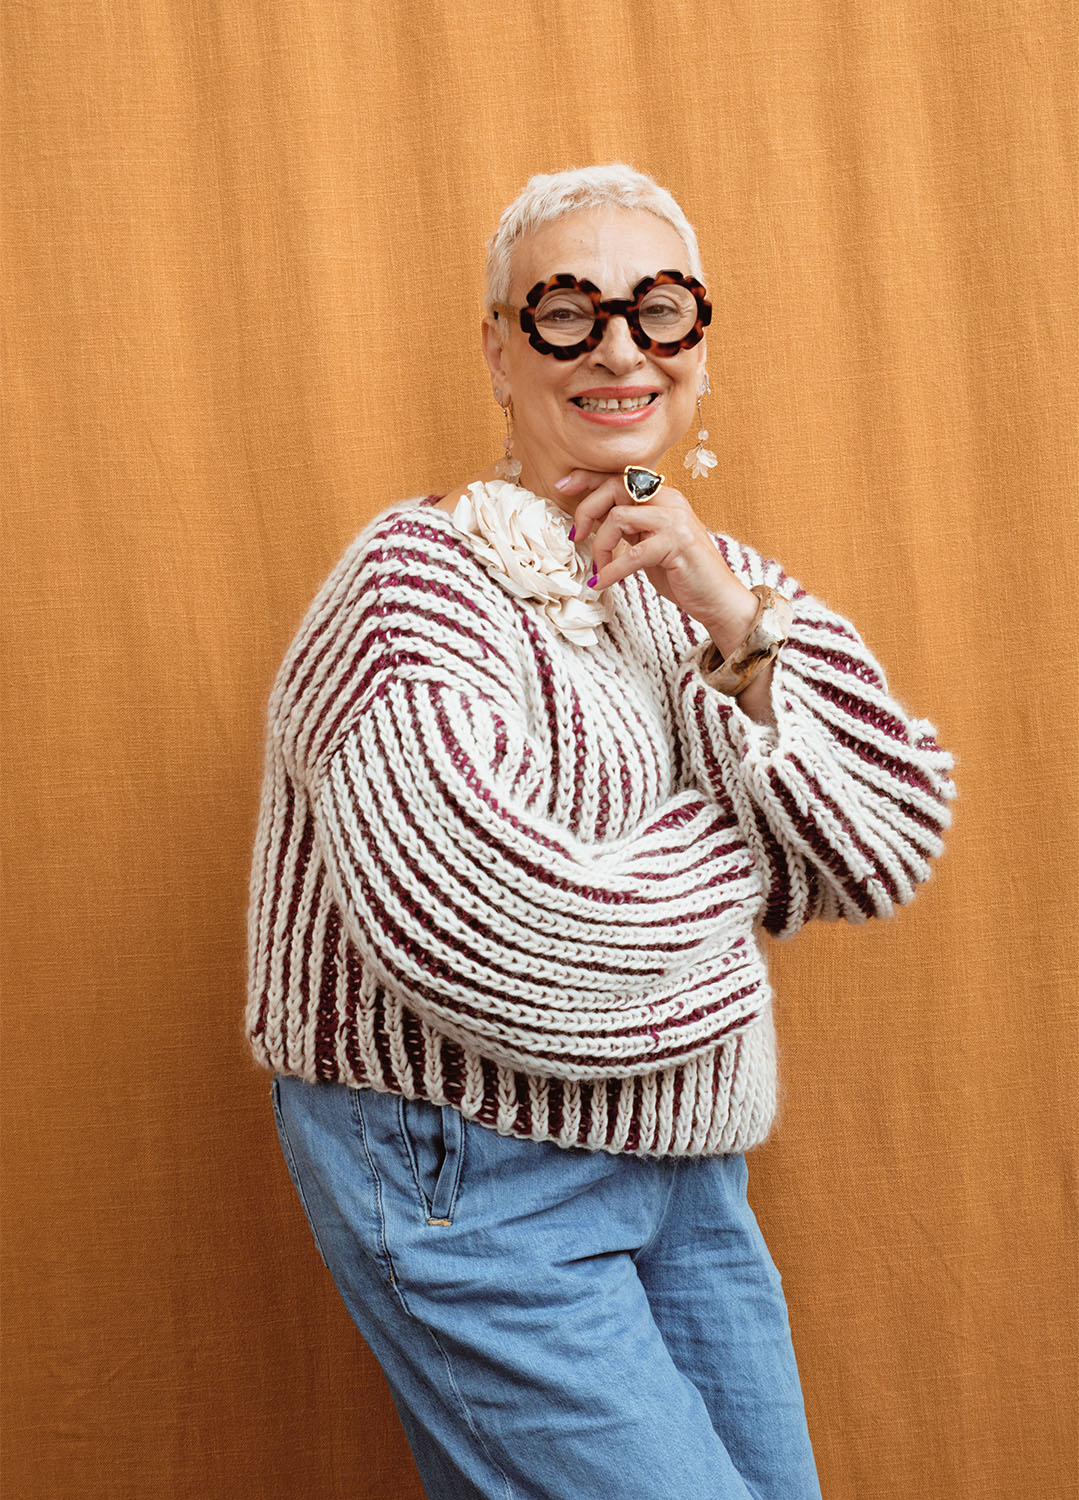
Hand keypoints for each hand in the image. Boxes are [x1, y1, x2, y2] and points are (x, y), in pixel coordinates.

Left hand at [558, 469, 757, 652]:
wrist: (718, 598)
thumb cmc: (682, 573)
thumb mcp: (649, 543)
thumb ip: (629, 527)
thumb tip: (594, 520)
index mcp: (662, 496)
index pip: (619, 477)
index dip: (588, 478)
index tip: (562, 485)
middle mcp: (669, 501)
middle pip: (615, 488)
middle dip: (587, 511)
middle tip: (577, 537)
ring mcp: (675, 521)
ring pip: (618, 517)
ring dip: (601, 546)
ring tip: (600, 570)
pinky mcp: (677, 545)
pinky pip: (632, 554)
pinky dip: (612, 570)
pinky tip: (601, 583)